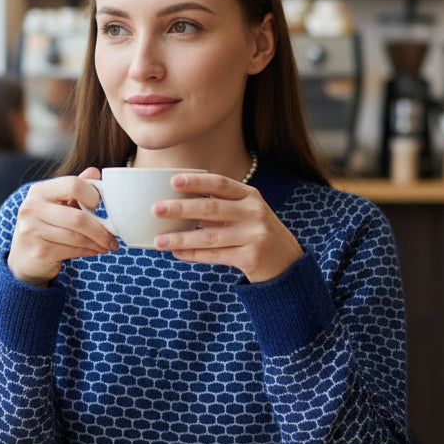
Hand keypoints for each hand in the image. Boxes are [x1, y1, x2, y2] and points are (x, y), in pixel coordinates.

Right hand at [7, 167, 118, 285]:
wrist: (24, 257)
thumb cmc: (46, 226)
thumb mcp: (58, 204)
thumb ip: (75, 188)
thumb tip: (94, 172)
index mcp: (39, 191)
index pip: (73, 185)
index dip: (92, 195)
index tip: (100, 206)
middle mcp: (32, 208)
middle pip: (77, 217)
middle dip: (100, 229)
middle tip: (113, 237)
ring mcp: (32, 230)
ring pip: (76, 237)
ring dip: (97, 242)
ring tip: (107, 245)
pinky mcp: (38, 251)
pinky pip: (71, 251)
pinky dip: (88, 251)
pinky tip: (95, 251)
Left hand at [151, 171, 303, 282]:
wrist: (287, 263)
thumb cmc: (256, 232)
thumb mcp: (246, 212)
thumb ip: (219, 206)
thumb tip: (175, 204)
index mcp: (250, 195)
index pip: (220, 183)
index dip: (196, 181)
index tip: (172, 181)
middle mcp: (254, 212)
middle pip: (212, 208)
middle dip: (181, 208)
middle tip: (156, 209)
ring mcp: (254, 235)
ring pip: (210, 236)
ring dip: (181, 238)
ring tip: (158, 240)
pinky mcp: (251, 258)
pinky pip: (216, 256)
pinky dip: (193, 255)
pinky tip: (176, 253)